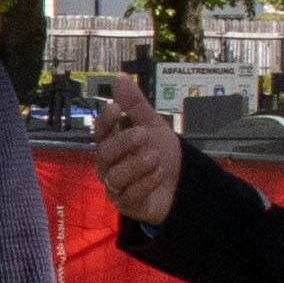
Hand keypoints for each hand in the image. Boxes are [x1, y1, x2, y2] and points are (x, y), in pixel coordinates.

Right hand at [93, 98, 187, 224]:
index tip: (116, 107)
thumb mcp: (152, 125)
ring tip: (155, 157)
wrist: (182, 181)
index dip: (106, 119)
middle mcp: (110, 165)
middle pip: (105, 154)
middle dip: (123, 143)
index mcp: (113, 143)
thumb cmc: (161, 152)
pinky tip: (159, 173)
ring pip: (116, 176)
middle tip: (143, 134)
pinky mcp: (127, 205)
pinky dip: (146, 182)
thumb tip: (120, 77)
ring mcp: (116, 186)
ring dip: (136, 165)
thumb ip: (135, 104)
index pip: (101, 130)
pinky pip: (130, 195)